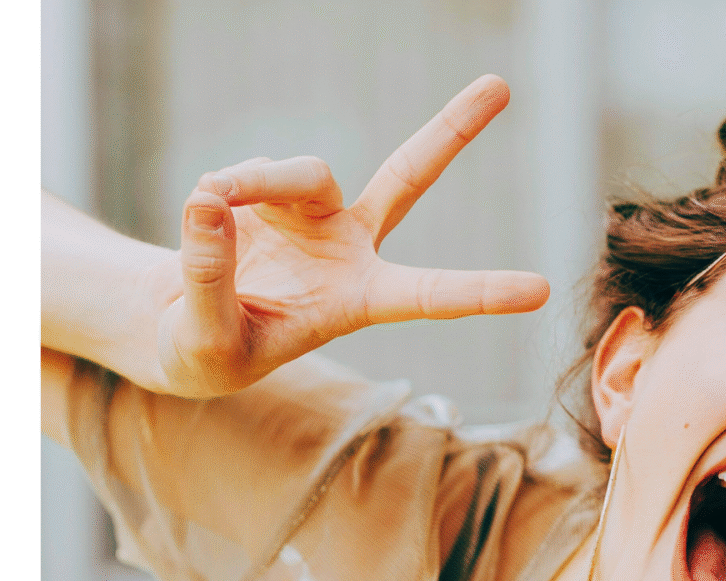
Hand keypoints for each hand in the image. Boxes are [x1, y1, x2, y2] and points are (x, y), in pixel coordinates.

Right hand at [150, 74, 548, 396]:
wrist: (185, 326)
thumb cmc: (210, 352)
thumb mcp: (206, 341)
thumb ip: (209, 279)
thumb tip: (209, 202)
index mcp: (360, 300)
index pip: (430, 295)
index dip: (482, 292)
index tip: (540, 291)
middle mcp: (352, 247)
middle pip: (409, 176)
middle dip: (452, 129)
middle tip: (500, 84)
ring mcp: (316, 212)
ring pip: (303, 171)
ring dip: (256, 182)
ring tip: (213, 204)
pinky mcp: (275, 190)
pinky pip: (251, 171)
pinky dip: (223, 187)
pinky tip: (206, 213)